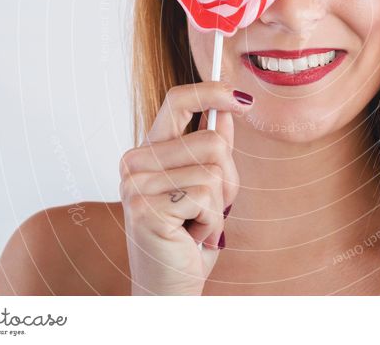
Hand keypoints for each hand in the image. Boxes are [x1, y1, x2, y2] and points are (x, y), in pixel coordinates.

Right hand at [119, 81, 251, 294]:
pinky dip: (211, 223)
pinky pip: (206, 199)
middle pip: (213, 141)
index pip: (177, 100)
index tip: (244, 99)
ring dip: (219, 206)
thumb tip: (229, 110)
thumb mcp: (207, 187)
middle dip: (228, 179)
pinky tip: (190, 237)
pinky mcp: (146, 207)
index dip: (212, 92)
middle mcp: (136, 161)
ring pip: (214, 172)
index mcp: (149, 151)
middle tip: (209, 210)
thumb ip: (214, 149)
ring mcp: (137, 184)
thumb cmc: (187, 237)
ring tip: (196, 225)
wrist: (169, 287)